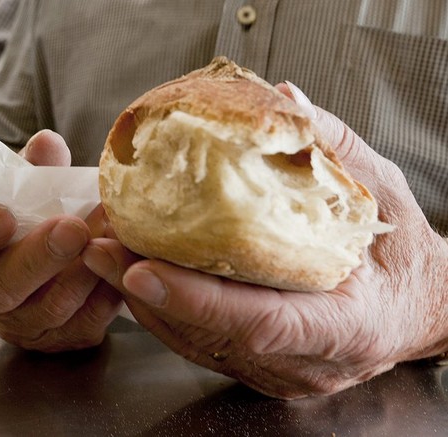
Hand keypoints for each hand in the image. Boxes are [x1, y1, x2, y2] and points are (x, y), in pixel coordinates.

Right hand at [0, 130, 123, 351]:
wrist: (45, 252)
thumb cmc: (19, 212)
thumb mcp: (14, 187)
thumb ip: (28, 169)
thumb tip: (49, 144)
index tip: (1, 215)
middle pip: (1, 288)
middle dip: (39, 258)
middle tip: (72, 229)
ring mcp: (16, 324)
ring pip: (48, 311)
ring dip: (84, 272)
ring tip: (111, 236)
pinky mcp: (57, 339)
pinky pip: (84, 325)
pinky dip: (107, 293)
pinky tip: (124, 261)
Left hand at [82, 83, 447, 398]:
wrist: (418, 306)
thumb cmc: (403, 254)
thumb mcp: (383, 193)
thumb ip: (334, 148)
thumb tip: (282, 97)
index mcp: (349, 326)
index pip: (262, 321)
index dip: (198, 299)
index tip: (144, 270)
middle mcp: (309, 362)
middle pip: (213, 336)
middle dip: (149, 294)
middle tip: (100, 247)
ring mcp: (281, 373)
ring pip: (195, 346)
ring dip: (142, 302)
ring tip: (102, 253)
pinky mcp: (259, 369)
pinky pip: (198, 345)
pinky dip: (160, 311)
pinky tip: (129, 275)